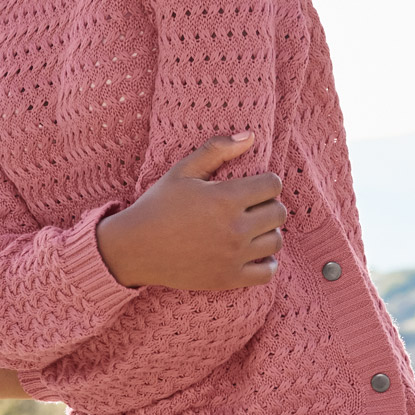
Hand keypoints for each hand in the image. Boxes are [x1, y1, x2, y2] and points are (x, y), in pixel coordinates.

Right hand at [96, 134, 285, 290]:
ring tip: (253, 229)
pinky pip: (267, 273)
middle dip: (269, 205)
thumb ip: (216, 150)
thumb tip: (251, 135)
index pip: (273, 185)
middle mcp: (234, 228)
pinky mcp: (228, 279)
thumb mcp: (183, 171)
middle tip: (252, 207)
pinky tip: (255, 254)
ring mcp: (233, 256)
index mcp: (226, 198)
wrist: (135, 249)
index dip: (266, 182)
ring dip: (269, 232)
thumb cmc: (158, 206)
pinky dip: (267, 263)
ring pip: (276, 241)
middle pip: (278, 213)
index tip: (254, 187)